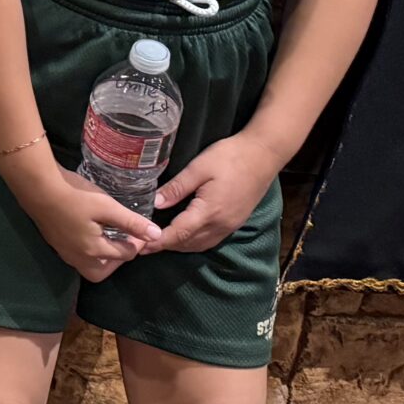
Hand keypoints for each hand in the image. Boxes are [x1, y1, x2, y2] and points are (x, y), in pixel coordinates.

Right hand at [14, 168, 162, 282]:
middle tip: (124, 241)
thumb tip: (157, 235)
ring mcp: (64, 252)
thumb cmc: (74, 195)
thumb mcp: (107, 206)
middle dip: (117, 260)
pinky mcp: (55, 244)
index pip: (125, 255)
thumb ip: (132, 222)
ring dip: (102, 256)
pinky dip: (88, 249)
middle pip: (102, 272)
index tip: (141, 228)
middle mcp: (78, 258)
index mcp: (93, 251)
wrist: (37, 187)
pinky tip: (89, 230)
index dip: (137, 242)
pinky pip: (76, 256)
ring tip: (108, 236)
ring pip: (88, 265)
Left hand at [153, 134, 278, 252]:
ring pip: (200, 244)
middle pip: (188, 243)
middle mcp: (220, 224)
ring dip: (180, 245)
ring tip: (160, 241)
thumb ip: (177, 188)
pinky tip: (184, 235)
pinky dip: (194, 242)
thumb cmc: (230, 157)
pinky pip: (211, 239)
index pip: (179, 234)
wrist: (263, 155)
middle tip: (143, 244)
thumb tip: (155, 204)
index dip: (158, 242)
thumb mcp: (198, 168)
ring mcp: (230, 225)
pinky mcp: (235, 222)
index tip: (141, 247)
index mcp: (209, 211)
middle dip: (166, 245)